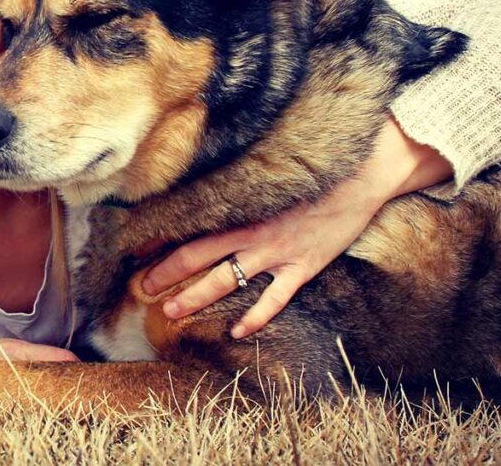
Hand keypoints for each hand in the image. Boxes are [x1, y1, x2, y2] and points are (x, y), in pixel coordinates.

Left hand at [141, 117, 452, 338]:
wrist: (363, 174)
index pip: (192, 225)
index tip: (138, 251)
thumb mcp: (271, 172)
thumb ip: (242, 184)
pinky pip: (274, 299)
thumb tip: (212, 184)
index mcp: (242, 206)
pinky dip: (255, 317)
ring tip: (170, 311)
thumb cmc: (315, 169)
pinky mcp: (303, 266)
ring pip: (226, 281)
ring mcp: (277, 252)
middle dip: (166, 273)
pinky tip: (237, 331)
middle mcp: (253, 231)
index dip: (163, 240)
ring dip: (195, 298)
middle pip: (197, 256)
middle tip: (141, 287)